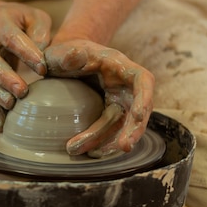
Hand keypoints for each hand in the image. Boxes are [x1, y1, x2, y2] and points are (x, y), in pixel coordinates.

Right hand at [0, 3, 51, 129]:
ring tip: (11, 106)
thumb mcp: (32, 16)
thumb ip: (40, 32)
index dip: (26, 53)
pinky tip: (1, 124)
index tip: (43, 68)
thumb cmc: (19, 20)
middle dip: (5, 77)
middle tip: (22, 91)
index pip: (10, 37)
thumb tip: (44, 56)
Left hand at [43, 39, 153, 156]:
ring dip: (110, 140)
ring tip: (94, 154)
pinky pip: (110, 130)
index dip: (144, 97)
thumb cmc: (65, 53)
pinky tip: (92, 152)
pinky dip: (102, 141)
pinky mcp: (108, 112)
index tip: (138, 114)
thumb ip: (68, 55)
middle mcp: (123, 85)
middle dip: (133, 129)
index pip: (142, 80)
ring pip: (122, 124)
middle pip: (137, 108)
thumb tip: (74, 55)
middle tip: (123, 147)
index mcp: (119, 66)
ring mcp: (117, 100)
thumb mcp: (63, 52)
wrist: (62, 61)